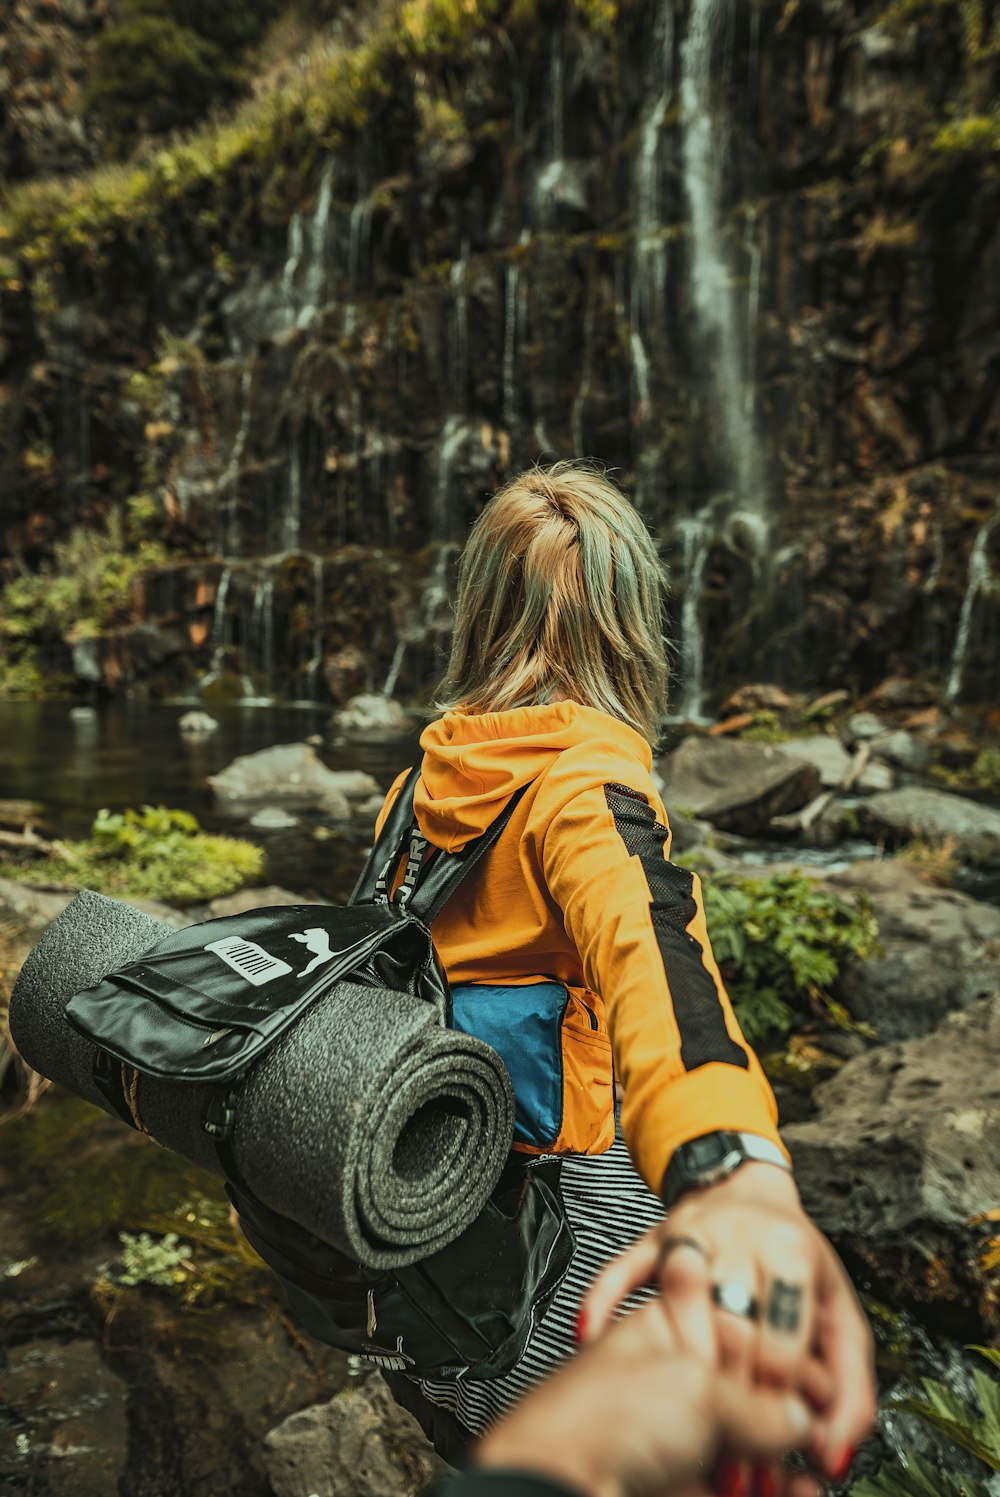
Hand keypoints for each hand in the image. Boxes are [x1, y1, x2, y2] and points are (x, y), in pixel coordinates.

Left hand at [474, 1297, 815, 1496]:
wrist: (558, 1482)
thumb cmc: (602, 1415)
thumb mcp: (698, 1391)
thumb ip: (759, 1405)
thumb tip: (801, 1419)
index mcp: (670, 1332)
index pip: (745, 1335)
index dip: (787, 1360)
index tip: (822, 1384)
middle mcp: (674, 1382)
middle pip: (751, 1394)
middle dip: (792, 1415)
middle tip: (825, 1430)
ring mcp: (675, 1438)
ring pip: (748, 1445)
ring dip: (787, 1458)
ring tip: (817, 1466)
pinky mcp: (679, 1484)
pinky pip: (738, 1483)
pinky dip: (774, 1488)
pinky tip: (798, 1487)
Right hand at [579, 1164, 876, 1481]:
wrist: (748, 1186)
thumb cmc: (795, 1263)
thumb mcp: (839, 1317)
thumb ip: (851, 1388)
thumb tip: (835, 1453)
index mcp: (792, 1253)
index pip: (781, 1342)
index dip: (778, 1403)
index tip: (771, 1441)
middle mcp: (740, 1236)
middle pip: (732, 1325)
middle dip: (730, 1399)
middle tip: (729, 1452)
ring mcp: (691, 1232)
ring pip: (678, 1296)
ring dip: (675, 1360)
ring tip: (679, 1419)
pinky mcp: (651, 1235)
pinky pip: (621, 1268)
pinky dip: (603, 1300)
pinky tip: (591, 1333)